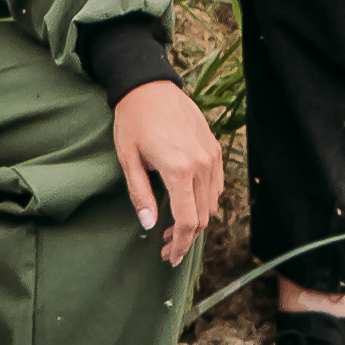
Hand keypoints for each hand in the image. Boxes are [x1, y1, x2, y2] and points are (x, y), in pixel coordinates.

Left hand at [111, 78, 223, 263]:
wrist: (149, 86)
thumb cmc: (132, 121)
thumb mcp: (128, 159)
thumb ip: (140, 194)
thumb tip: (149, 224)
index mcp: (179, 170)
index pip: (187, 221)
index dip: (180, 244)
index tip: (170, 257)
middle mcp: (202, 165)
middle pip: (202, 217)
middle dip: (186, 237)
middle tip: (166, 247)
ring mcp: (212, 157)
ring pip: (212, 204)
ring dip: (196, 221)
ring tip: (173, 228)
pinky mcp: (215, 150)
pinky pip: (216, 186)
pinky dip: (204, 202)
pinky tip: (187, 204)